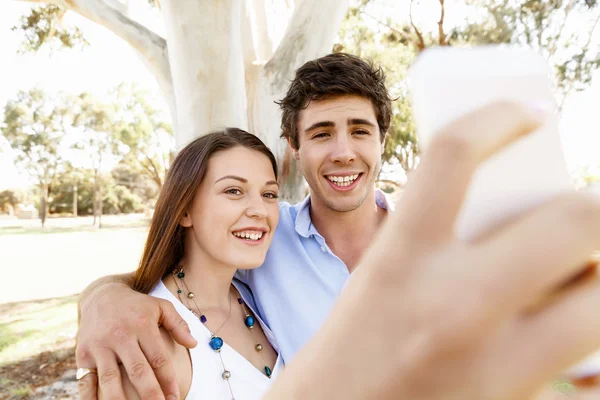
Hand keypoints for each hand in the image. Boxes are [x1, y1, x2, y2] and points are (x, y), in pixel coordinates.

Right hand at [76, 282, 196, 399]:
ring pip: (111, 379)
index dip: (168, 381)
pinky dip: (89, 398)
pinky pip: (85, 381)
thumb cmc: (137, 306)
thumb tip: (194, 344)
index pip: (158, 359)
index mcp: (142, 325)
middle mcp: (121, 336)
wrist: (101, 295)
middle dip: (150, 394)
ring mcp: (100, 346)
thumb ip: (178, 324)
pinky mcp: (83, 354)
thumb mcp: (160, 307)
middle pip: (137, 371)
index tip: (175, 398)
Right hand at [265, 101, 599, 398]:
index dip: (499, 115)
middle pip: (573, 218)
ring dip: (596, 277)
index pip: (453, 154)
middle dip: (588, 207)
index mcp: (398, 259)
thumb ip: (441, 242)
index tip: (532, 112)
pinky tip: (578, 346)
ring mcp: (491, 360)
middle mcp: (451, 303)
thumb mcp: (381, 278)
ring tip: (576, 277)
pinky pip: (592, 364)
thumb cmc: (353, 346)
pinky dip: (594, 348)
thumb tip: (521, 219)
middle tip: (575, 214)